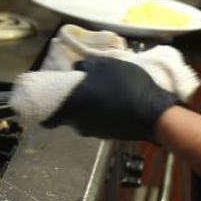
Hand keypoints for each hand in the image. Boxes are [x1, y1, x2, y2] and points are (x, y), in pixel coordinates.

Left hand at [43, 57, 177, 141]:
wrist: (155, 115)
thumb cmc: (127, 86)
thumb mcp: (106, 65)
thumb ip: (86, 65)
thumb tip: (76, 68)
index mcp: (72, 106)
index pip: (47, 117)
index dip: (45, 107)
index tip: (49, 96)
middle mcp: (78, 124)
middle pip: (66, 114)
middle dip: (70, 100)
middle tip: (79, 86)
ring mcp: (94, 132)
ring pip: (82, 118)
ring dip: (87, 106)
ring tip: (100, 90)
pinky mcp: (109, 135)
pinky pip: (97, 121)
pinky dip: (100, 112)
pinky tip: (113, 101)